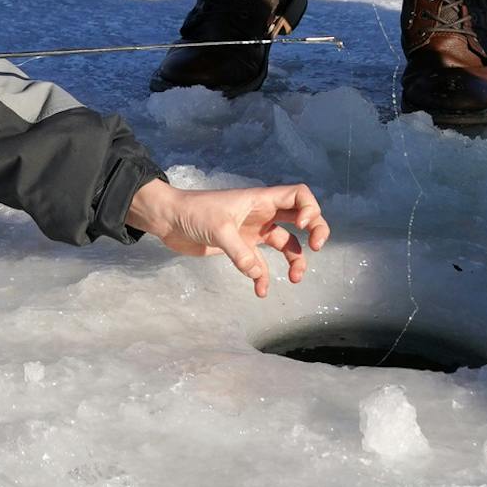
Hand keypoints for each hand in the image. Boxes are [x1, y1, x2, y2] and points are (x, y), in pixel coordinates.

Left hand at [125, 178, 328, 297]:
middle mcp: (262, 214)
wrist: (169, 221)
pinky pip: (261, 265)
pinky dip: (263, 277)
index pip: (298, 195)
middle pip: (300, 218)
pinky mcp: (241, 248)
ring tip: (294, 279)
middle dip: (316, 231)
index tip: (304, 227)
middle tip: (317, 247)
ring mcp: (253, 231)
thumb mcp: (218, 229)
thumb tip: (257, 275)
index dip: (310, 208)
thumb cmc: (194, 213)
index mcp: (261, 200)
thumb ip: (239, 252)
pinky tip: (260, 291)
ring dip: (295, 260)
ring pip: (286, 244)